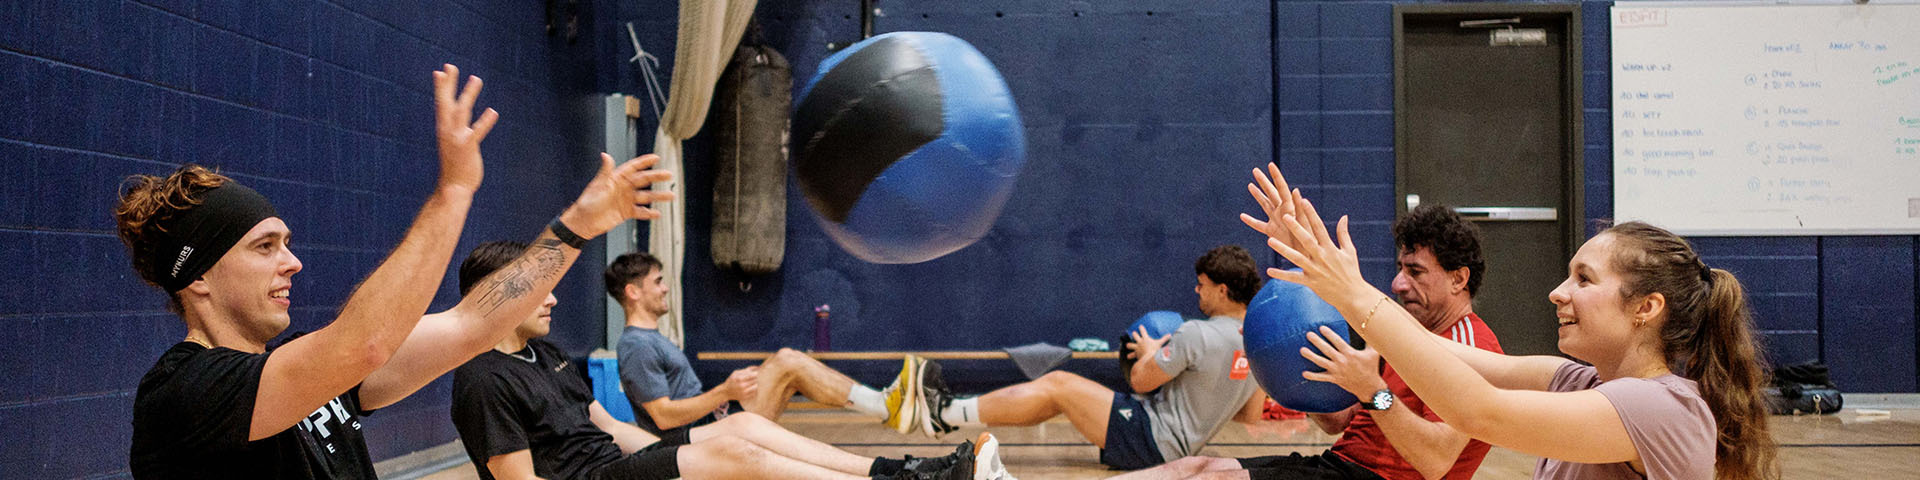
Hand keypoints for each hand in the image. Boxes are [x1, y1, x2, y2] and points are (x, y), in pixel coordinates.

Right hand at [432, 64, 497, 193]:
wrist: (453, 187)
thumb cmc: (454, 166)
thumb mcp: (451, 144)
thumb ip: (454, 131)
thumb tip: (457, 122)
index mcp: (443, 128)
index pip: (441, 103)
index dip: (442, 87)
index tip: (441, 70)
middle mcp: (447, 130)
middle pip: (446, 102)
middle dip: (448, 84)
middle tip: (450, 66)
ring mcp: (457, 138)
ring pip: (462, 111)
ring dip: (469, 94)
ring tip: (476, 78)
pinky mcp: (468, 147)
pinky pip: (477, 131)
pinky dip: (484, 121)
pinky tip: (493, 111)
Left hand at [558, 153, 676, 238]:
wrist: (584, 223)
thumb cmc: (588, 203)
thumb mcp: (598, 186)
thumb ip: (606, 171)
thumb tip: (606, 155)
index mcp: (616, 178)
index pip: (633, 167)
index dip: (644, 162)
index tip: (656, 158)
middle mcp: (623, 188)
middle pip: (643, 180)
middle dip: (656, 177)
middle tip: (669, 175)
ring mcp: (626, 200)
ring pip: (646, 196)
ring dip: (658, 196)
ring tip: (670, 196)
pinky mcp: (626, 212)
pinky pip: (641, 212)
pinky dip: (649, 213)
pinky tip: (657, 214)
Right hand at [722, 366, 758, 400]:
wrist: (725, 392)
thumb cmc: (731, 380)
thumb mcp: (736, 373)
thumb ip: (746, 370)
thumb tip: (757, 367)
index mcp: (740, 378)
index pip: (754, 375)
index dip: (755, 374)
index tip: (755, 373)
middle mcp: (742, 386)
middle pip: (755, 380)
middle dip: (755, 378)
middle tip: (752, 378)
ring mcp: (744, 392)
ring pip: (756, 387)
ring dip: (755, 384)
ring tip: (752, 383)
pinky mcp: (745, 397)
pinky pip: (754, 393)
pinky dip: (754, 390)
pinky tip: (750, 388)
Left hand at [1126, 325, 1171, 360]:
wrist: (1150, 359)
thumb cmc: (1155, 351)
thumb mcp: (1160, 344)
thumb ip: (1165, 339)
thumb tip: (1170, 335)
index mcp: (1146, 339)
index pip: (1143, 331)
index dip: (1141, 328)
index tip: (1140, 326)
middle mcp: (1140, 343)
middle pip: (1135, 336)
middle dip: (1134, 334)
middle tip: (1134, 333)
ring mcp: (1137, 348)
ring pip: (1130, 345)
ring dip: (1129, 345)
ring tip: (1127, 345)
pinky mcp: (1135, 354)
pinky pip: (1131, 355)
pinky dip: (1130, 356)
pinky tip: (1128, 357)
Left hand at [1237, 163, 1376, 304]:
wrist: (1353, 296)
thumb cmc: (1351, 272)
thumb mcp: (1349, 251)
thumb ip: (1343, 233)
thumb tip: (1344, 216)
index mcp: (1330, 248)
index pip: (1319, 227)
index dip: (1311, 213)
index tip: (1303, 200)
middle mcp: (1322, 257)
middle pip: (1306, 240)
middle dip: (1296, 227)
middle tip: (1285, 215)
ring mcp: (1315, 270)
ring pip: (1297, 258)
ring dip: (1283, 249)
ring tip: (1270, 240)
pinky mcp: (1311, 283)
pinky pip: (1294, 278)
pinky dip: (1282, 275)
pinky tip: (1269, 271)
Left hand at [1300, 326, 1388, 398]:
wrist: (1369, 386)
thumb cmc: (1371, 367)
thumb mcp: (1373, 353)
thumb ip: (1370, 340)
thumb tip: (1369, 328)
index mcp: (1350, 353)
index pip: (1337, 341)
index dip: (1329, 334)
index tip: (1321, 327)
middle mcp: (1342, 361)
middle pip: (1327, 350)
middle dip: (1317, 342)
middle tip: (1308, 334)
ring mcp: (1337, 371)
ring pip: (1321, 362)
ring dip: (1311, 356)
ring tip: (1302, 350)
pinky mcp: (1334, 379)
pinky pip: (1322, 377)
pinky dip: (1313, 376)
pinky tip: (1304, 373)